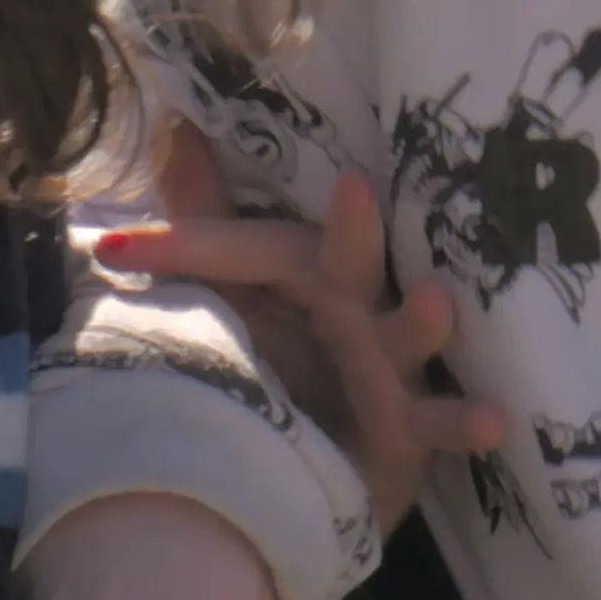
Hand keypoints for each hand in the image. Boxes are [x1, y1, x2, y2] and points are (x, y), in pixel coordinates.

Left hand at [98, 124, 495, 525]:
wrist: (332, 465)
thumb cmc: (288, 363)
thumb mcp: (245, 298)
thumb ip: (208, 225)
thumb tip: (174, 134)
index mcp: (305, 273)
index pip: (246, 247)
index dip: (185, 245)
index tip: (109, 249)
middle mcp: (352, 306)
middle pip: (351, 262)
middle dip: (355, 231)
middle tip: (357, 189)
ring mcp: (391, 364)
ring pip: (409, 335)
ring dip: (423, 320)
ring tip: (433, 300)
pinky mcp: (416, 426)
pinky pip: (446, 422)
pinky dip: (469, 421)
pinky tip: (490, 420)